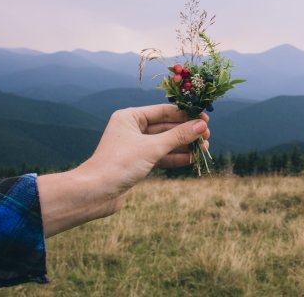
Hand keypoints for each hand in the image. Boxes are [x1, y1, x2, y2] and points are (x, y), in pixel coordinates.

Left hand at [37, 104, 209, 236]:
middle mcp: (132, 129)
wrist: (95, 193)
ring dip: (184, 145)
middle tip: (207, 136)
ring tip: (204, 148)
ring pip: (165, 143)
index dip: (186, 115)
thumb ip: (178, 136)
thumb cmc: (120, 164)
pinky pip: (160, 156)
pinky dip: (175, 157)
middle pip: (166, 127)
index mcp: (130, 117)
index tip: (205, 119)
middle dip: (187, 132)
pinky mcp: (137, 163)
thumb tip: (201, 125)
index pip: (163, 111)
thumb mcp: (152, 147)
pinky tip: (191, 159)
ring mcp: (135, 146)